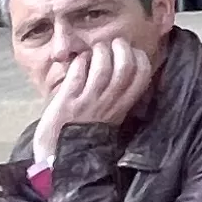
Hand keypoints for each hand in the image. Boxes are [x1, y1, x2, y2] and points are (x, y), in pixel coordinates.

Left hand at [30, 33, 155, 170]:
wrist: (59, 157)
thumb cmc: (83, 133)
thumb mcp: (109, 116)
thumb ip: (116, 96)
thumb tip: (119, 67)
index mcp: (122, 107)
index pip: (142, 75)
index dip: (139, 57)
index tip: (131, 52)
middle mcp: (108, 104)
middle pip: (125, 67)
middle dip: (120, 48)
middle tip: (112, 45)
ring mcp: (88, 102)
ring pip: (102, 67)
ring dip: (99, 51)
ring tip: (94, 51)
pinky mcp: (67, 101)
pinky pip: (78, 73)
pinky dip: (80, 61)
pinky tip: (78, 61)